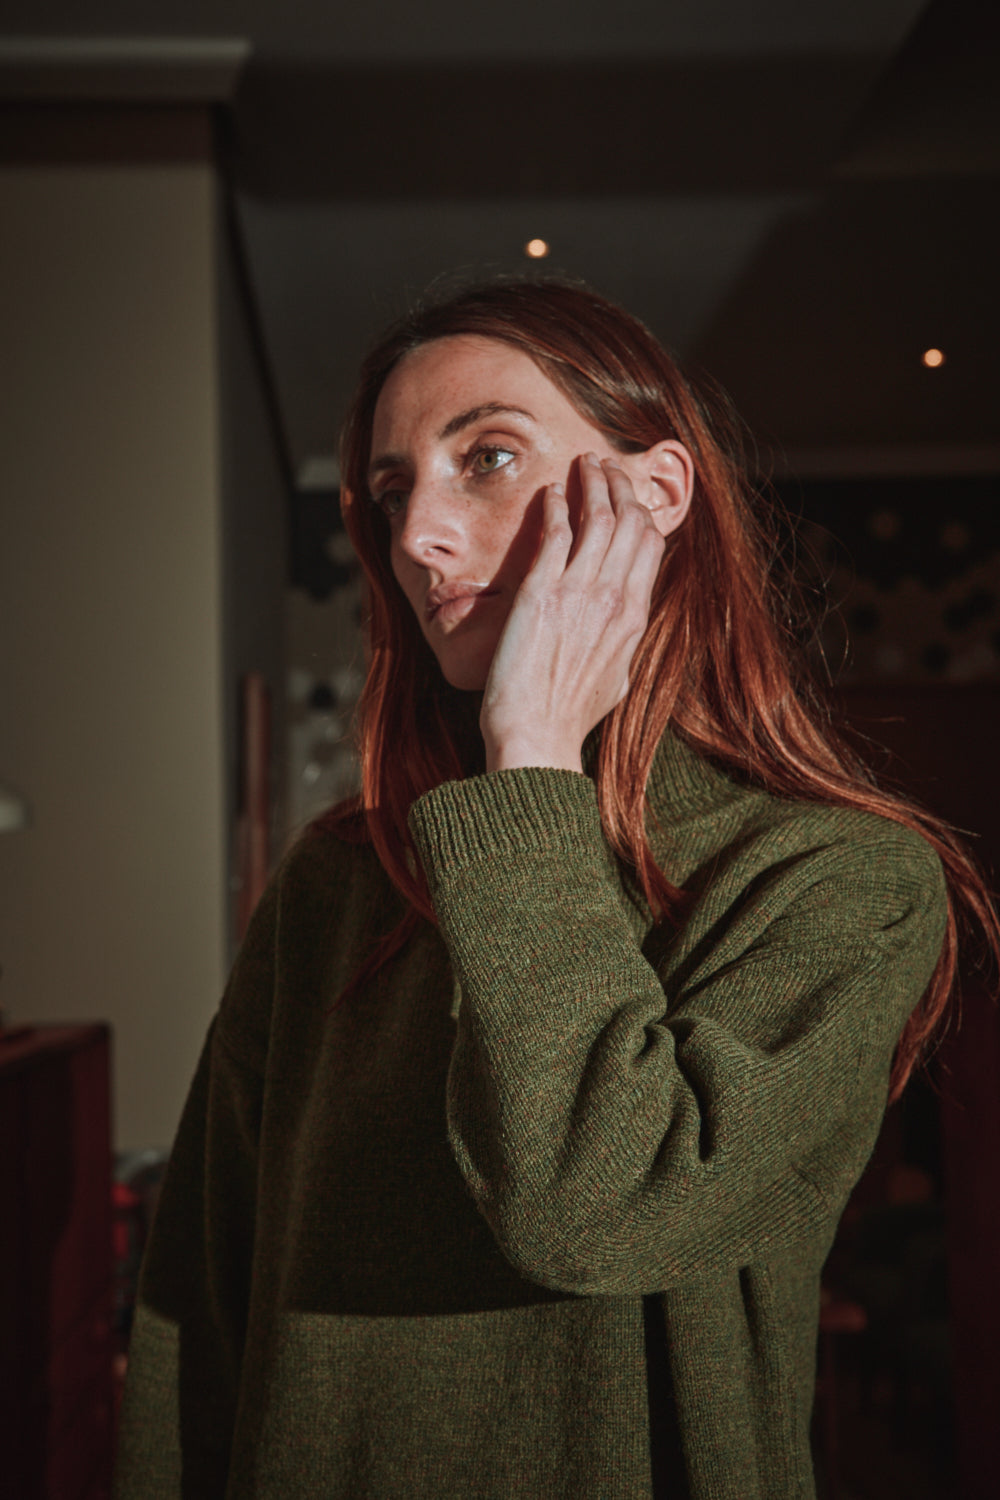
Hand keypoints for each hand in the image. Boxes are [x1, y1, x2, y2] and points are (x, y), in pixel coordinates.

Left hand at [480, 453, 665, 772]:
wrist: (536, 736)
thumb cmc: (569, 717)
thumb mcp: (616, 681)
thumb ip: (621, 648)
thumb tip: (621, 637)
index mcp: (634, 619)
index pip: (650, 547)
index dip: (642, 513)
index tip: (629, 497)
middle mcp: (615, 599)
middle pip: (631, 523)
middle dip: (621, 486)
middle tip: (605, 468)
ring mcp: (580, 593)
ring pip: (599, 518)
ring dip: (592, 483)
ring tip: (584, 465)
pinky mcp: (541, 592)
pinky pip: (556, 533)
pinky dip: (557, 506)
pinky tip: (551, 492)